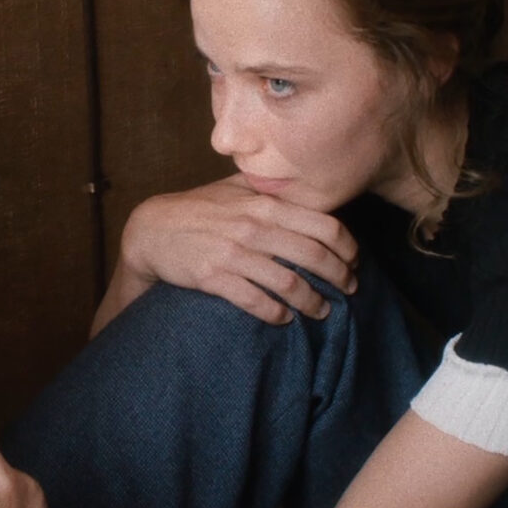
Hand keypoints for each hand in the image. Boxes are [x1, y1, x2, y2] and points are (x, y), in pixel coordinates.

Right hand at [108, 174, 357, 327]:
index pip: (324, 225)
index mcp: (264, 204)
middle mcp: (253, 226)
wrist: (151, 230)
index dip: (348, 248)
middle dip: (339, 277)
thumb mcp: (234, 189)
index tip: (355, 261)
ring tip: (322, 310)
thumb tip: (307, 190)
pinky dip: (276, 313)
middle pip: (314, 256)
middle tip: (349, 290)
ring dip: (313, 301)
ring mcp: (233, 253)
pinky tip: (284, 318)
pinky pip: (255, 300)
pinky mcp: (213, 276)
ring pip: (290, 283)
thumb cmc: (198, 209)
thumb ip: (270, 189)